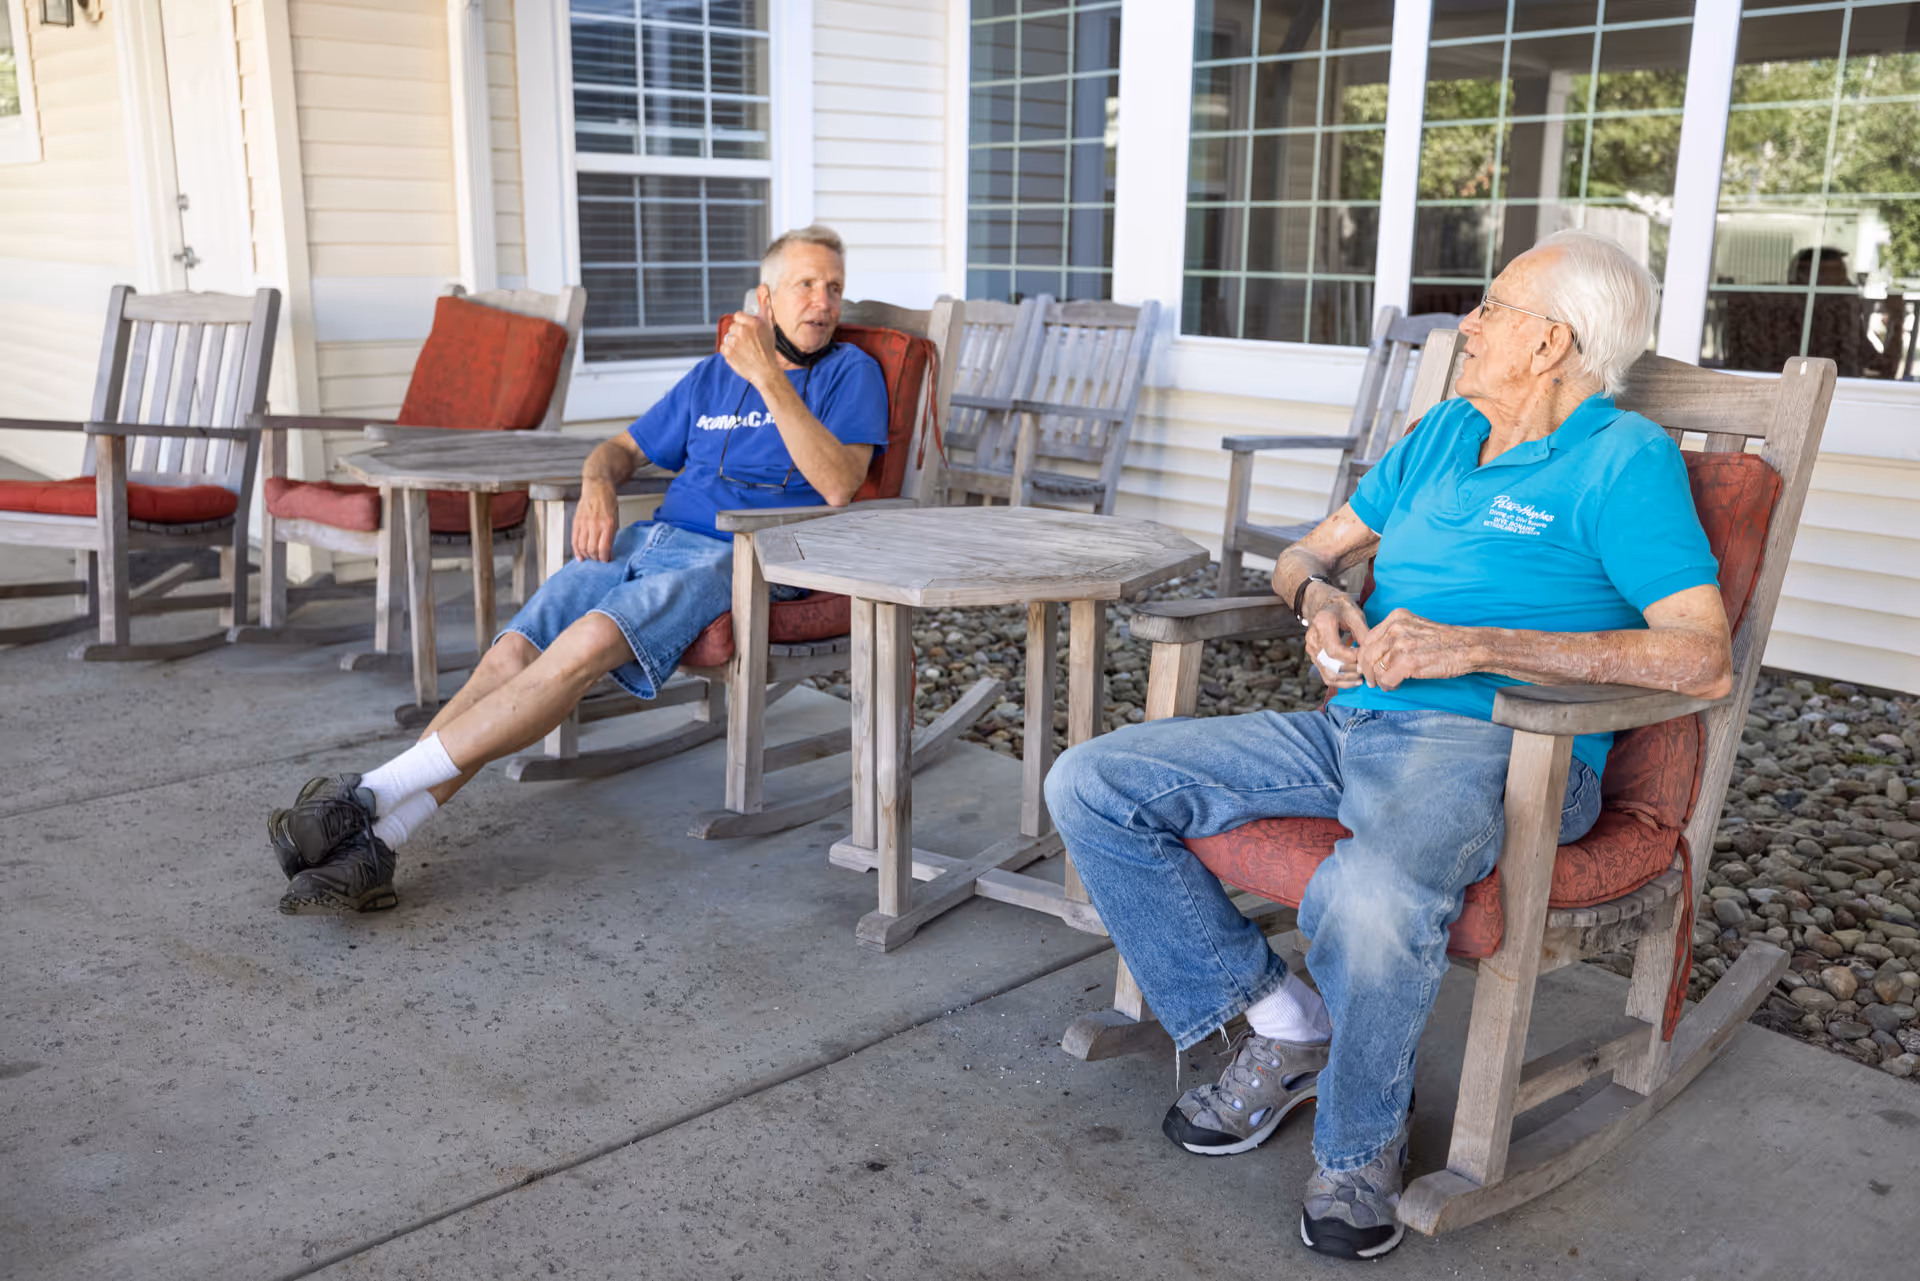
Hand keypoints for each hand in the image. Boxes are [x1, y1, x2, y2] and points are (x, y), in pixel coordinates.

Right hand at [571, 479, 619, 562]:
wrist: (597, 487)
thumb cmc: (608, 502)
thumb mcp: (615, 520)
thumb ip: (611, 537)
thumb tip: (609, 553)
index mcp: (607, 524)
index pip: (604, 548)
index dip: (604, 558)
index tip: (606, 560)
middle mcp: (595, 524)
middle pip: (592, 550)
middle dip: (596, 558)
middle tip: (599, 559)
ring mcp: (584, 523)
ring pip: (582, 547)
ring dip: (586, 556)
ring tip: (590, 557)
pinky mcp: (576, 522)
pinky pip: (574, 540)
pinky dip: (576, 551)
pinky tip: (580, 556)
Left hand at [720, 311, 781, 388]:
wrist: (765, 371)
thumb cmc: (768, 351)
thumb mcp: (769, 328)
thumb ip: (764, 311)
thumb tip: (764, 299)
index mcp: (751, 323)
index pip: (738, 315)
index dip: (742, 322)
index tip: (747, 330)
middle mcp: (741, 331)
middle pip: (733, 326)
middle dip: (738, 333)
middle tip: (748, 342)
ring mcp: (733, 342)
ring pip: (728, 337)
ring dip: (734, 342)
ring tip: (744, 350)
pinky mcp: (727, 352)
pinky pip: (723, 347)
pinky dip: (729, 350)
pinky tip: (738, 354)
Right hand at [1304, 591, 1368, 689]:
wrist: (1323, 604)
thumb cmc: (1342, 607)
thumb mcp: (1355, 615)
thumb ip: (1363, 633)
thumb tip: (1371, 654)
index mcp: (1322, 624)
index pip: (1335, 651)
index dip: (1353, 658)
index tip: (1366, 657)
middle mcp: (1313, 639)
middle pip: (1332, 665)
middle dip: (1352, 670)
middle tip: (1368, 670)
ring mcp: (1311, 650)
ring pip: (1328, 674)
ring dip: (1347, 679)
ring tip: (1363, 677)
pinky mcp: (1314, 657)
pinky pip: (1326, 675)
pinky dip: (1341, 681)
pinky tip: (1354, 680)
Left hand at [1354, 608, 1478, 690]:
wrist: (1469, 647)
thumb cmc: (1445, 641)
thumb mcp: (1415, 628)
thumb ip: (1395, 635)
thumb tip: (1374, 654)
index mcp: (1396, 617)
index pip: (1368, 639)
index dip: (1365, 656)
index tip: (1369, 666)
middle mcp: (1395, 628)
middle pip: (1366, 654)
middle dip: (1367, 671)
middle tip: (1373, 681)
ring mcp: (1401, 644)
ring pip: (1374, 668)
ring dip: (1379, 680)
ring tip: (1389, 683)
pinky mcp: (1407, 662)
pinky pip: (1386, 679)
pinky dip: (1389, 686)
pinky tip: (1397, 685)